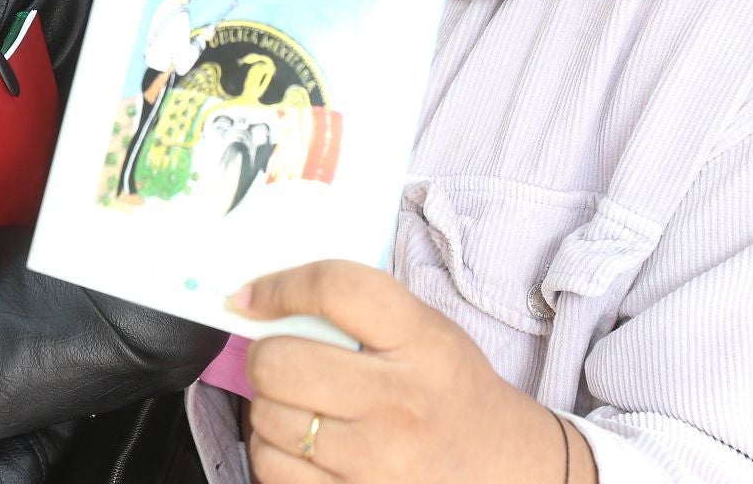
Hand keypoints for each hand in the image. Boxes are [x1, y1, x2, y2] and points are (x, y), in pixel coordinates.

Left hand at [230, 261, 587, 481]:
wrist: (502, 469)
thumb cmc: (451, 391)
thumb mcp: (427, 333)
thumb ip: (361, 310)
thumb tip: (267, 302)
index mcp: (422, 344)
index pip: (336, 290)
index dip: (279, 286)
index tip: (250, 296)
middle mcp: (400, 404)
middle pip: (280, 362)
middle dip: (266, 354)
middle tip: (281, 358)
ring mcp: (377, 463)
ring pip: (267, 418)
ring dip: (268, 406)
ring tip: (301, 405)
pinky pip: (272, 469)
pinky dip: (273, 452)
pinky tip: (302, 444)